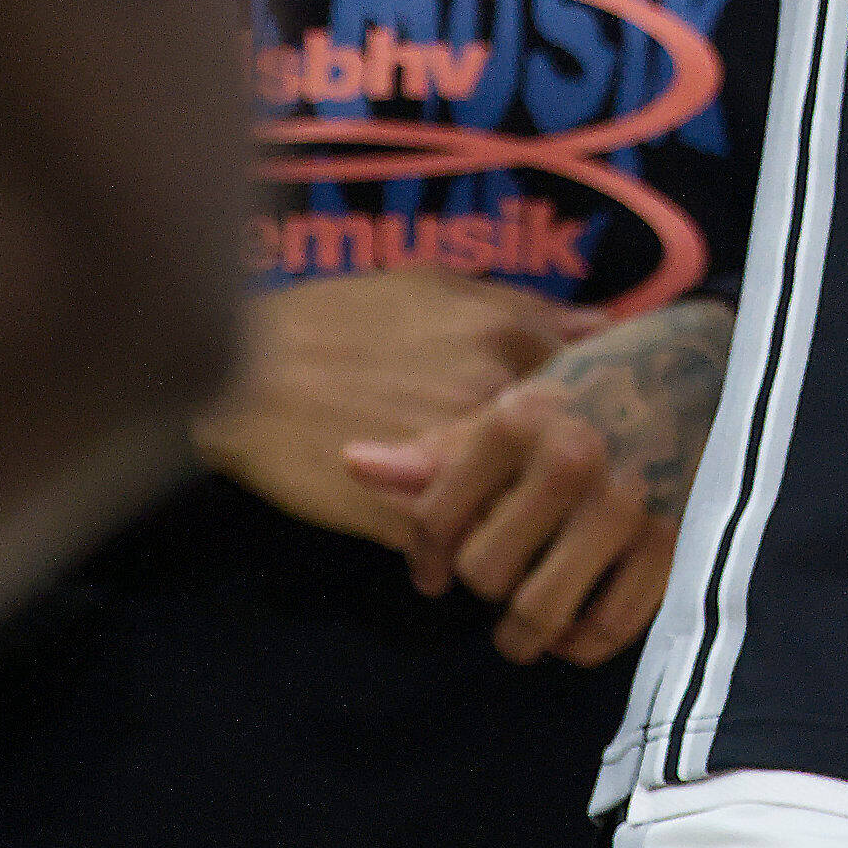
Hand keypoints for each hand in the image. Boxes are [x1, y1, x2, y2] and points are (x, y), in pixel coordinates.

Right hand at [190, 267, 579, 544]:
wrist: (241, 371)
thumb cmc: (332, 318)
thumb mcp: (432, 286)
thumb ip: (522, 307)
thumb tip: (605, 328)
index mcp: (505, 336)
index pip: (591, 393)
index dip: (584, 423)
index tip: (571, 441)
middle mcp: (493, 395)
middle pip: (565, 459)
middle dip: (557, 485)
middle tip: (538, 499)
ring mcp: (454, 456)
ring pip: (520, 514)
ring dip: (512, 532)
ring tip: (491, 537)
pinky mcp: (408, 514)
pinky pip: (457, 553)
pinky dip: (451, 561)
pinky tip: (436, 560)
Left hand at [344, 298, 733, 665]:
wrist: (719, 365)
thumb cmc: (605, 382)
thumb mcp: (525, 397)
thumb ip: (443, 444)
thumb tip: (352, 465)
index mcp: (522, 416)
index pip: (434, 516)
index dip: (423, 556)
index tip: (434, 571)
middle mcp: (569, 458)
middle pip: (482, 572)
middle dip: (482, 583)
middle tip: (499, 573)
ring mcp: (625, 505)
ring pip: (535, 614)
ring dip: (522, 631)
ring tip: (525, 616)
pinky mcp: (672, 544)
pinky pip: (603, 632)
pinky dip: (579, 642)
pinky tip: (576, 618)